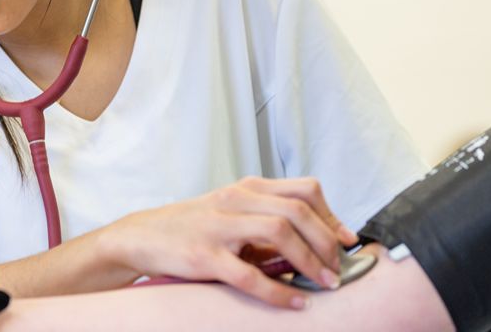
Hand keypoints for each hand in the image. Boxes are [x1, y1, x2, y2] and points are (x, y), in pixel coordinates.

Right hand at [109, 176, 358, 308]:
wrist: (143, 236)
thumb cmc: (194, 226)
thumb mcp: (233, 212)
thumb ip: (268, 220)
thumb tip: (312, 243)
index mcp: (248, 188)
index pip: (304, 190)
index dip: (332, 215)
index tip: (347, 240)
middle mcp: (237, 200)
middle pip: (298, 211)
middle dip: (327, 241)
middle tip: (339, 268)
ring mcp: (220, 227)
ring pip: (280, 233)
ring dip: (310, 261)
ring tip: (325, 283)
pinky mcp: (205, 256)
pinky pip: (250, 275)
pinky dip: (279, 290)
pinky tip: (295, 302)